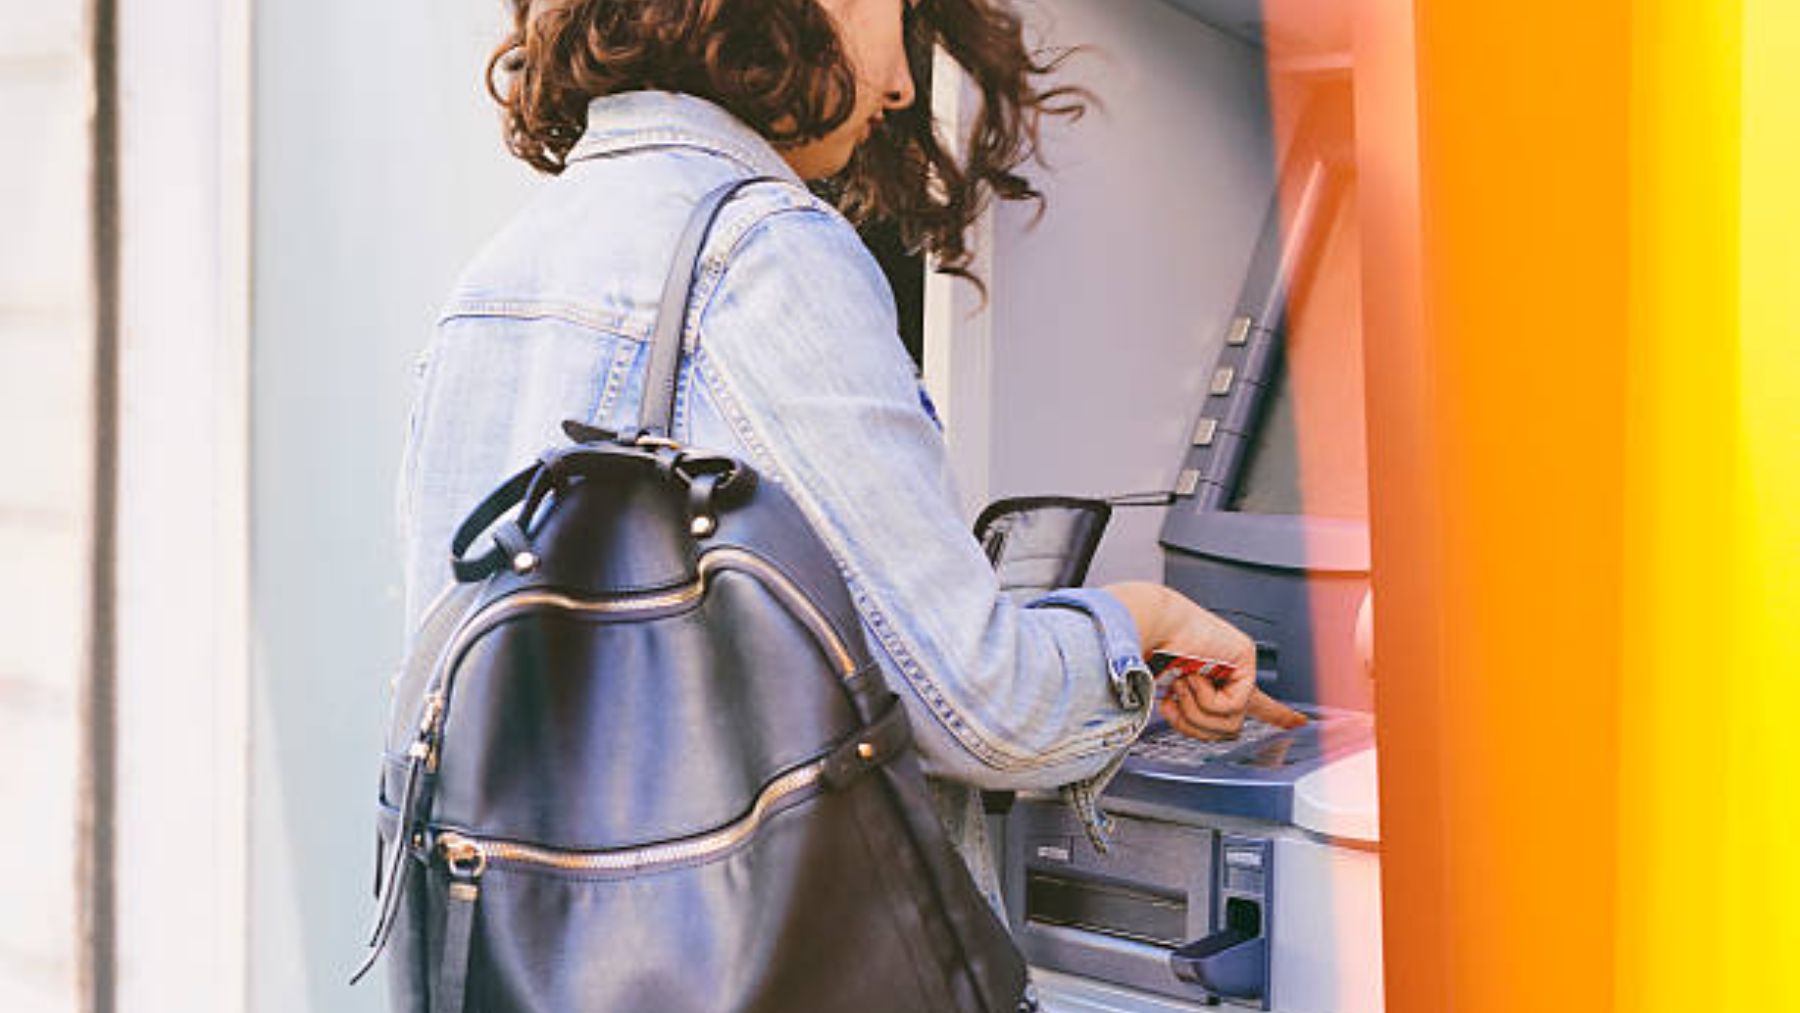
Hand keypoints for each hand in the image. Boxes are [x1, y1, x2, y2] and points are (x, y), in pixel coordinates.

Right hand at [1104, 583, 1306, 739]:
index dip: (1278, 715)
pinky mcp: (1245, 658)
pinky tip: (1192, 676)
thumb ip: (1195, 718)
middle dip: (1197, 725)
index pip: (1257, 702)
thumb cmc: (1152, 655)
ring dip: (1196, 712)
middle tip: (1176, 700)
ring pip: (1231, 724)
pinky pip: (1232, 705)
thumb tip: (1213, 732)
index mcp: (1219, 680)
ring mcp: (1242, 665)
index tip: (1301, 722)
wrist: (1148, 626)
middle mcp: (1234, 673)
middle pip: (1229, 730)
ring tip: (1181, 685)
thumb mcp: (1173, 700)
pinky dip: (1203, 698)